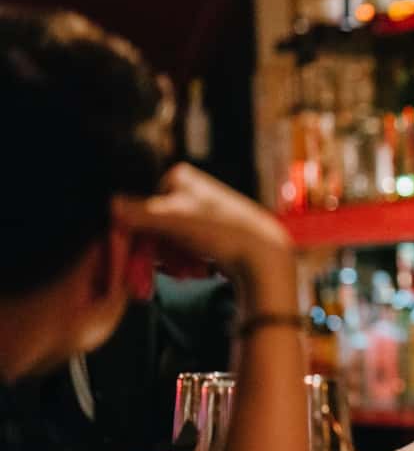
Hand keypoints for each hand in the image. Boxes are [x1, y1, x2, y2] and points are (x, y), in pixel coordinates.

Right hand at [112, 164, 294, 303]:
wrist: (265, 256)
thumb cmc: (222, 232)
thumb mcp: (175, 221)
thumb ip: (141, 213)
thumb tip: (110, 204)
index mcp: (181, 177)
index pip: (142, 206)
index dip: (142, 233)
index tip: (144, 252)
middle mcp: (193, 191)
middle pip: (156, 226)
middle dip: (160, 251)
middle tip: (170, 269)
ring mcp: (204, 213)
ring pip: (172, 241)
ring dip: (175, 260)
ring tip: (190, 271)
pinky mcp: (215, 235)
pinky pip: (189, 251)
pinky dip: (190, 263)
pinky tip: (200, 272)